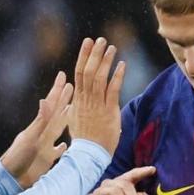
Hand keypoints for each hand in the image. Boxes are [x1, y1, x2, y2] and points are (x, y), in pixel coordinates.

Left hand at [0, 71, 72, 188]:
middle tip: (72, 86)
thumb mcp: (30, 138)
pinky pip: (57, 151)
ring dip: (65, 119)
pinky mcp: (47, 160)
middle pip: (57, 114)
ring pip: (58, 129)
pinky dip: (62, 146)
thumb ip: (40, 121)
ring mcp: (45, 147)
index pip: (52, 105)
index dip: (58, 91)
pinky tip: (66, 143)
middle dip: (64, 100)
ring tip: (72, 109)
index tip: (63, 75)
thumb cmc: (17, 158)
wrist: (10, 180)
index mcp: (40, 127)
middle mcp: (44, 134)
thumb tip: (45, 100)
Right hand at [66, 36, 126, 153]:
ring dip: (105, 61)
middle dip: (94, 54)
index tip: (87, 43)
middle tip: (99, 39)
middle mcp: (86, 100)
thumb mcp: (74, 120)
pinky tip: (122, 64)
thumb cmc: (84, 140)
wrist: (88, 155)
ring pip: (99, 78)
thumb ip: (74, 108)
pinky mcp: (108, 111)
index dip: (84, 57)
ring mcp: (97, 105)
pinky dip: (117, 76)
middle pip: (88, 71)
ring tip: (111, 47)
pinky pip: (113, 90)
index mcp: (78, 100)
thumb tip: (71, 101)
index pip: (79, 73)